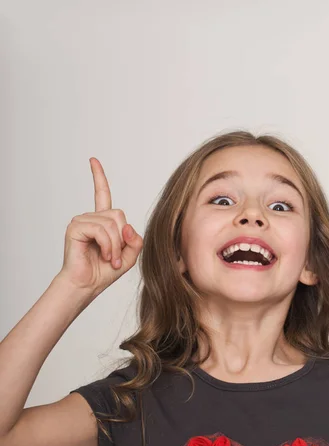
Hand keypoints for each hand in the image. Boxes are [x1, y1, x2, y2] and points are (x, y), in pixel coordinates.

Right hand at [57, 158, 142, 295]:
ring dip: (114, 246)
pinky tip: (101, 255)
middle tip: (114, 256)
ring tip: (108, 259)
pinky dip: (107, 245)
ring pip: (112, 224)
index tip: (93, 160)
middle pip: (118, 214)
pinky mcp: (75, 227)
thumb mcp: (129, 255)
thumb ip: (135, 240)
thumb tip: (127, 226)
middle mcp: (90, 218)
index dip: (98, 177)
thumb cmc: (104, 272)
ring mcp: (81, 221)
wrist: (86, 285)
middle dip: (122, 238)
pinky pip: (101, 230)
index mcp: (102, 221)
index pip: (102, 194)